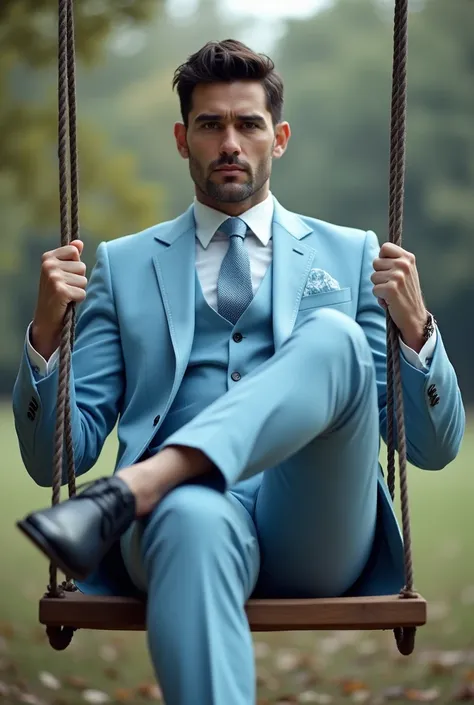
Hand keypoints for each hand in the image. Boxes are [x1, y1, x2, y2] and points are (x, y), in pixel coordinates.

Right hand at [31, 240, 86, 359]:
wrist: (46, 319)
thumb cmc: (56, 294)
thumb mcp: (62, 272)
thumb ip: (70, 257)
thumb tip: (79, 243)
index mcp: (48, 257)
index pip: (74, 251)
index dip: (75, 265)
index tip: (65, 275)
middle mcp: (49, 265)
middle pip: (82, 266)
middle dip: (78, 279)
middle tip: (65, 288)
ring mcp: (54, 277)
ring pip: (84, 280)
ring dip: (78, 290)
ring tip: (66, 295)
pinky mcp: (60, 291)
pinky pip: (82, 292)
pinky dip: (78, 300)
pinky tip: (67, 302)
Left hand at [371, 242, 427, 351]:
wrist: (415, 316)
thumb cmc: (406, 294)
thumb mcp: (405, 272)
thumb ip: (394, 261)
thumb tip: (377, 255)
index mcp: (408, 258)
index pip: (385, 247)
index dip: (382, 259)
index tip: (389, 269)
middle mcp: (404, 265)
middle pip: (375, 262)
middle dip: (379, 275)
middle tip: (391, 285)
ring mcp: (398, 276)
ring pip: (373, 277)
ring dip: (379, 287)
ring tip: (391, 293)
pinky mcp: (391, 289)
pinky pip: (374, 289)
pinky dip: (379, 297)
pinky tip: (390, 301)